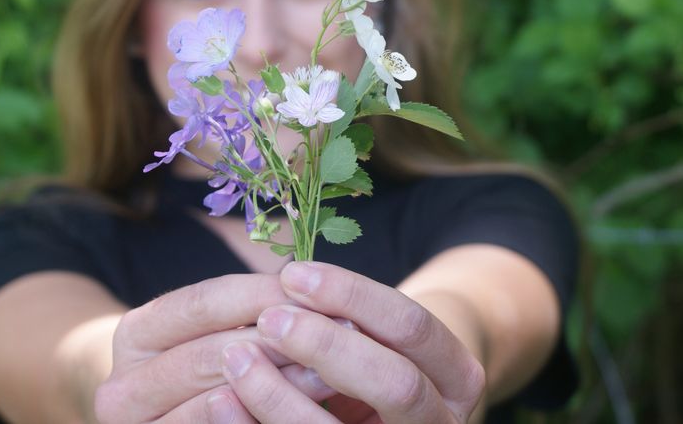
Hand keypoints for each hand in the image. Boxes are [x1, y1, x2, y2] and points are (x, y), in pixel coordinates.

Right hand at [93, 273, 335, 422]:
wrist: (168, 420)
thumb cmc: (207, 364)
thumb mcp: (215, 330)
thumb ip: (249, 308)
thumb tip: (307, 277)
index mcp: (137, 333)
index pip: (205, 302)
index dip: (265, 294)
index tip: (320, 288)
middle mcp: (123, 384)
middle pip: (210, 353)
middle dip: (280, 340)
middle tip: (341, 331)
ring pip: (217, 401)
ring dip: (281, 386)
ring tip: (331, 373)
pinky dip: (262, 419)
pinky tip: (305, 413)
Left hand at [213, 262, 486, 422]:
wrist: (398, 419)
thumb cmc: (379, 366)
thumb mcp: (383, 340)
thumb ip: (351, 320)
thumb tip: (287, 283)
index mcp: (458, 376)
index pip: (413, 326)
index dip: (353, 296)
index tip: (292, 274)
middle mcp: (442, 423)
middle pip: (397, 383)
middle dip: (328, 346)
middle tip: (270, 318)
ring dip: (281, 395)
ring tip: (235, 356)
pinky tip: (224, 402)